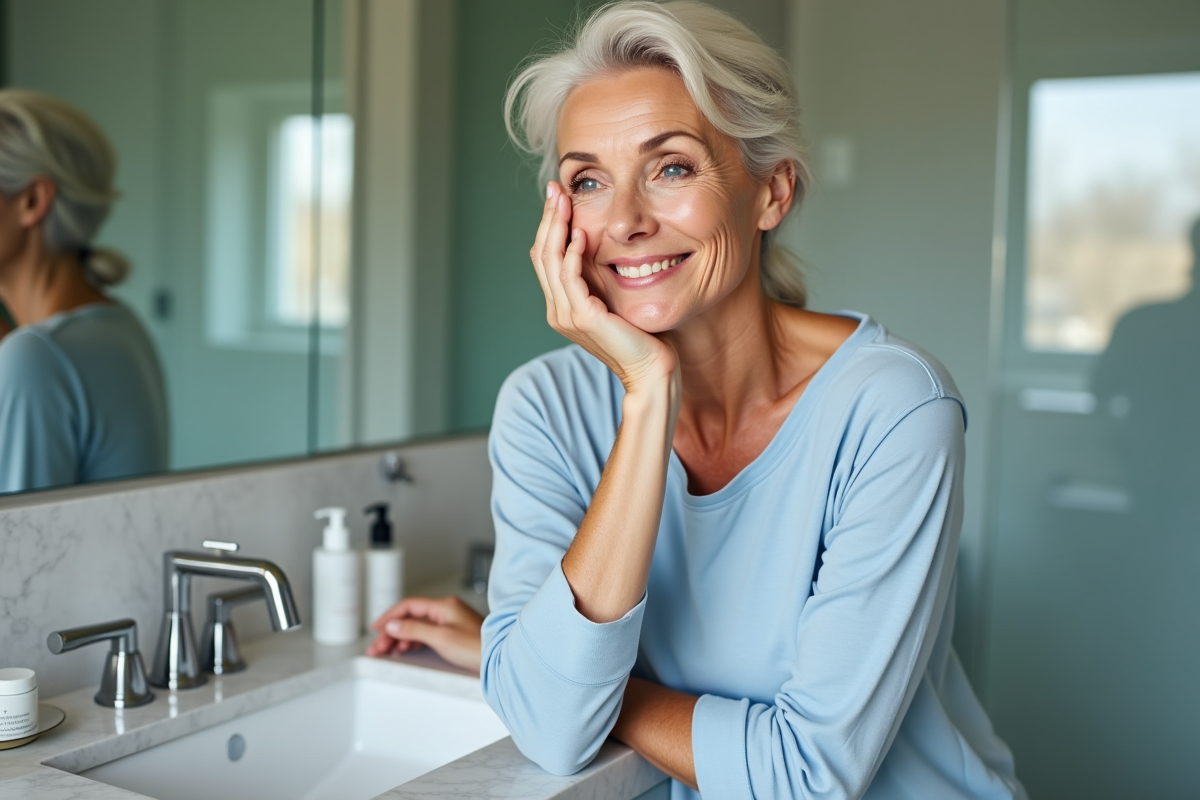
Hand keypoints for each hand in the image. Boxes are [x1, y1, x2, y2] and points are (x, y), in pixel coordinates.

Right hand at [366, 596, 483, 673]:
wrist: (499, 658)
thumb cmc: (477, 647)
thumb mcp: (440, 638)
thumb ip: (414, 630)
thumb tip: (393, 624)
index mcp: (444, 606)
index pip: (409, 606)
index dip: (389, 616)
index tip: (376, 628)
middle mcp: (446, 610)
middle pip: (411, 617)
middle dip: (392, 631)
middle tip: (379, 647)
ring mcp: (450, 621)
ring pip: (418, 626)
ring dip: (401, 637)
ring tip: (388, 651)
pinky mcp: (453, 633)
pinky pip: (427, 633)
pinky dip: (413, 641)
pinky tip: (406, 649)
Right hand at [532, 183, 678, 394]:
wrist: (652, 370)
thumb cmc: (642, 336)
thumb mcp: (616, 298)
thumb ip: (602, 277)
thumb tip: (600, 244)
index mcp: (563, 306)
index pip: (545, 258)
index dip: (549, 225)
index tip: (558, 196)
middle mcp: (559, 310)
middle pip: (541, 255)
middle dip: (549, 219)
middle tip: (555, 189)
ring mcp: (568, 316)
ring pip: (550, 262)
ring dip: (557, 228)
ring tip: (565, 201)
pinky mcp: (584, 318)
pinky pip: (570, 278)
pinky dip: (573, 254)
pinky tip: (581, 235)